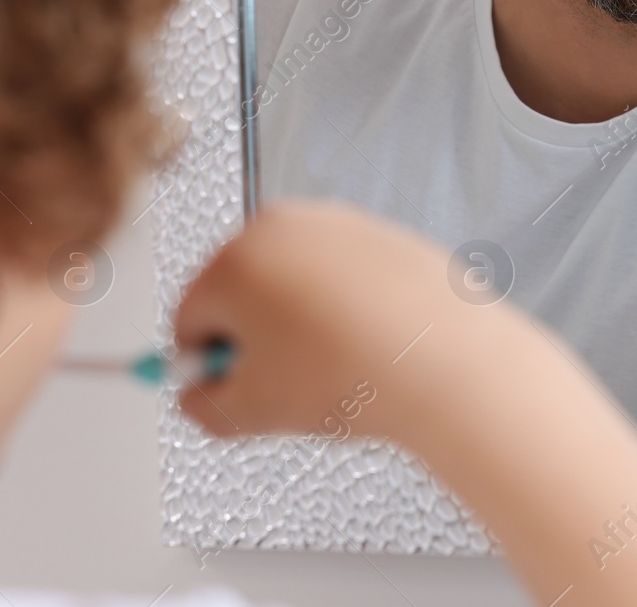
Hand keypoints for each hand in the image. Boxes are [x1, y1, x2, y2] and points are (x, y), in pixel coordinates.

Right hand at [172, 199, 454, 439]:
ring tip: (338, 365)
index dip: (208, 364)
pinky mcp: (381, 232)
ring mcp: (336, 224)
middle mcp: (283, 227)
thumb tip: (201, 393)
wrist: (447, 360)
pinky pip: (343, 277)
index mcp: (235, 260)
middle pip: (240, 290)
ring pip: (293, 283)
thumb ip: (203, 406)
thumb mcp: (252, 413)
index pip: (189, 317)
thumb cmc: (357, 375)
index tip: (234, 386)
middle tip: (289, 380)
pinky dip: (347, 306)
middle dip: (255, 337)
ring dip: (301, 322)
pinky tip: (368, 342)